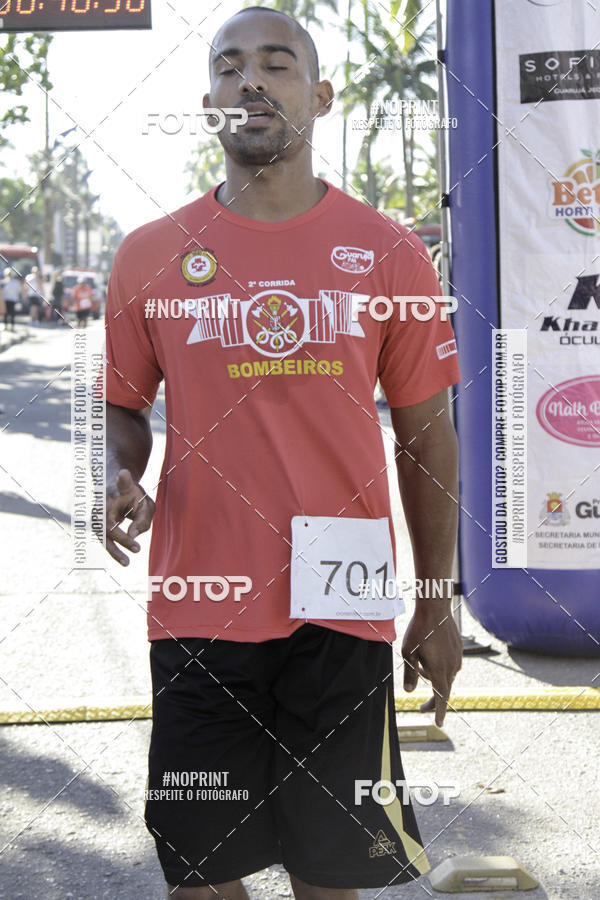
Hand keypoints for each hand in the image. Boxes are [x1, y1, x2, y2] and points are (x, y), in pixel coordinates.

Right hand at [105, 468, 154, 565]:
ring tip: (127, 563)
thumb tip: (133, 535)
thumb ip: (142, 519)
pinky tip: (124, 560)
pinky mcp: (97, 526)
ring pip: (103, 535)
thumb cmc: (133, 497)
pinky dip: (114, 550)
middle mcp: (102, 502)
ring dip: (115, 550)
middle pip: (109, 521)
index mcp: (115, 490)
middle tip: (138, 548)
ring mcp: (96, 515)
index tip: (124, 473)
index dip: (122, 479)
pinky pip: (105, 539)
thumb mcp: (145, 503)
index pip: (120, 485)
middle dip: (122, 538)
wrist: (113, 489)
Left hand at [401, 608, 461, 725]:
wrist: (435, 608)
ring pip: (447, 677)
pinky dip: (440, 668)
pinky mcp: (458, 649)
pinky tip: (430, 657)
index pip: (440, 698)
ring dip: (435, 679)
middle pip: (444, 690)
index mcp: (439, 671)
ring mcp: (457, 658)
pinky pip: (450, 665)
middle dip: (433, 700)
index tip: (438, 724)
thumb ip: (409, 673)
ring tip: (420, 669)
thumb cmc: (419, 630)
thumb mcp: (408, 653)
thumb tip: (408, 691)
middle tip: (421, 708)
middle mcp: (451, 667)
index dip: (438, 712)